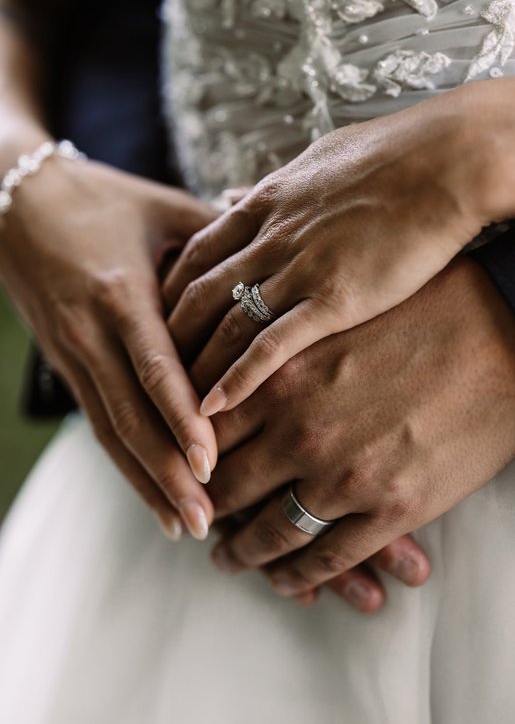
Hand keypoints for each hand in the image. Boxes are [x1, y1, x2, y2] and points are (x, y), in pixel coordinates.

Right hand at [0, 157, 218, 539]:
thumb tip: (278, 258)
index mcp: (119, 292)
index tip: (211, 463)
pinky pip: (100, 423)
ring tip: (185, 525)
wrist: (17, 201)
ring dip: (146, 482)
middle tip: (207, 519)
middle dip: (166, 472)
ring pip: (111, 431)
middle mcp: (90, 333)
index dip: (180, 417)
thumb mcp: (164, 209)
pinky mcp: (68, 366)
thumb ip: (218, 238)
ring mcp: (73, 355)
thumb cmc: (103, 200)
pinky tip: (152, 493)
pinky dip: (126, 463)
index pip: (153, 366)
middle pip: (130, 416)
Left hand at [164, 86, 497, 414]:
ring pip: (225, 324)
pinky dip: (236, 378)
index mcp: (267, 202)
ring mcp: (300, 268)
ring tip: (176, 404)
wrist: (448, 160)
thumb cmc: (397, 156)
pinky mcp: (334, 298)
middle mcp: (271, 236)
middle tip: (157, 374)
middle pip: (198, 294)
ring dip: (196, 367)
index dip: (173, 293)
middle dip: (171, 337)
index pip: (196, 254)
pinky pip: (270, 345)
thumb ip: (276, 186)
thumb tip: (240, 193)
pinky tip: (214, 408)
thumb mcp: (319, 159)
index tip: (163, 324)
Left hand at [199, 258, 514, 595]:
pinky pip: (327, 560)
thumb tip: (226, 373)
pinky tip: (290, 581)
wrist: (501, 335)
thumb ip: (273, 349)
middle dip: (205, 510)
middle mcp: (301, 431)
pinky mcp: (391, 510)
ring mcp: (344, 476)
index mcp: (280, 377)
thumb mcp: (330, 316)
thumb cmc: (418, 311)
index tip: (181, 469)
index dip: (185, 457)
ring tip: (230, 559)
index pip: (203, 432)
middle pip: (226, 487)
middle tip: (195, 521)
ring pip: (270, 535)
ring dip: (243, 555)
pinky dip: (300, 578)